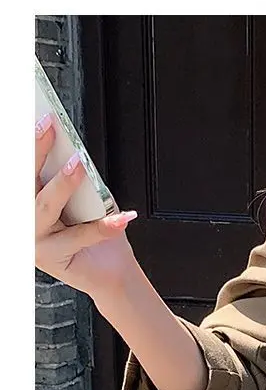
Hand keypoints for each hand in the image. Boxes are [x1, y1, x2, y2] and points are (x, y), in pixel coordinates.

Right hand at [35, 113, 139, 301]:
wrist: (111, 273)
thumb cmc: (95, 234)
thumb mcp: (85, 199)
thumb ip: (73, 178)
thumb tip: (71, 150)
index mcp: (29, 202)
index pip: (21, 167)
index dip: (25, 143)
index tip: (32, 117)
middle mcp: (25, 221)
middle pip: (25, 181)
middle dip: (36, 150)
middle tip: (48, 126)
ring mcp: (35, 241)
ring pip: (46, 207)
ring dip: (63, 183)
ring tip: (78, 165)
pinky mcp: (52, 259)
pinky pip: (77, 236)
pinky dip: (102, 226)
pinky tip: (120, 218)